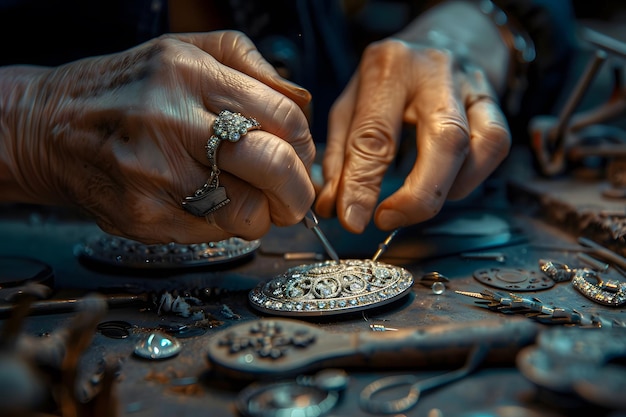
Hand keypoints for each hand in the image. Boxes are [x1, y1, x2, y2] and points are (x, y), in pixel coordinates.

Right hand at [1, 31, 314, 242]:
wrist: (50, 127)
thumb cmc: (128, 89)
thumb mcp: (186, 50)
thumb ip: (251, 67)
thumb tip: (301, 105)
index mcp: (190, 75)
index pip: (285, 119)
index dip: (306, 147)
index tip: (300, 157)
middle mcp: (172, 122)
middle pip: (275, 167)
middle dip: (298, 191)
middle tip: (292, 195)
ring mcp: (156, 175)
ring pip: (248, 213)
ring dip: (262, 214)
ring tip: (247, 199)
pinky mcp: (144, 217)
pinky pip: (212, 233)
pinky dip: (222, 224)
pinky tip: (204, 203)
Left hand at [315, 27, 510, 232]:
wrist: (440, 38)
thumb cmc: (389, 76)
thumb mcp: (350, 104)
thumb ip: (340, 156)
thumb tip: (331, 206)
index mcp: (388, 68)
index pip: (375, 135)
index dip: (362, 186)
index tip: (352, 220)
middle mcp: (435, 73)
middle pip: (444, 141)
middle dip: (417, 196)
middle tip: (387, 220)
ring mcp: (472, 86)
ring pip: (479, 145)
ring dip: (445, 189)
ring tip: (414, 201)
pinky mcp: (494, 102)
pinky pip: (495, 146)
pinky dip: (469, 178)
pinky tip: (443, 185)